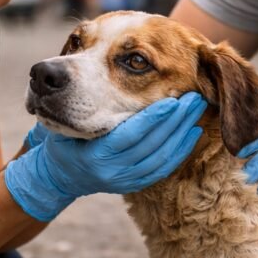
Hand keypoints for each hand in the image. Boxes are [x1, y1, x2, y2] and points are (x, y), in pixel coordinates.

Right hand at [5, 92, 206, 220]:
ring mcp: (124, 181)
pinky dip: (180, 150)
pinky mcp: (134, 184)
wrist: (60, 175)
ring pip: (162, 158)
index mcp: (94, 156)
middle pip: (152, 146)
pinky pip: (163, 169)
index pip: (130, 135)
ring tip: (197, 109)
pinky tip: (193, 133)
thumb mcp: (62, 121)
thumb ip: (78, 104)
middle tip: (195, 97)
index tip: (172, 99)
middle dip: (176, 121)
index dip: (153, 118)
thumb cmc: (61, 138)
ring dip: (182, 132)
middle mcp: (111, 173)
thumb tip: (81, 72)